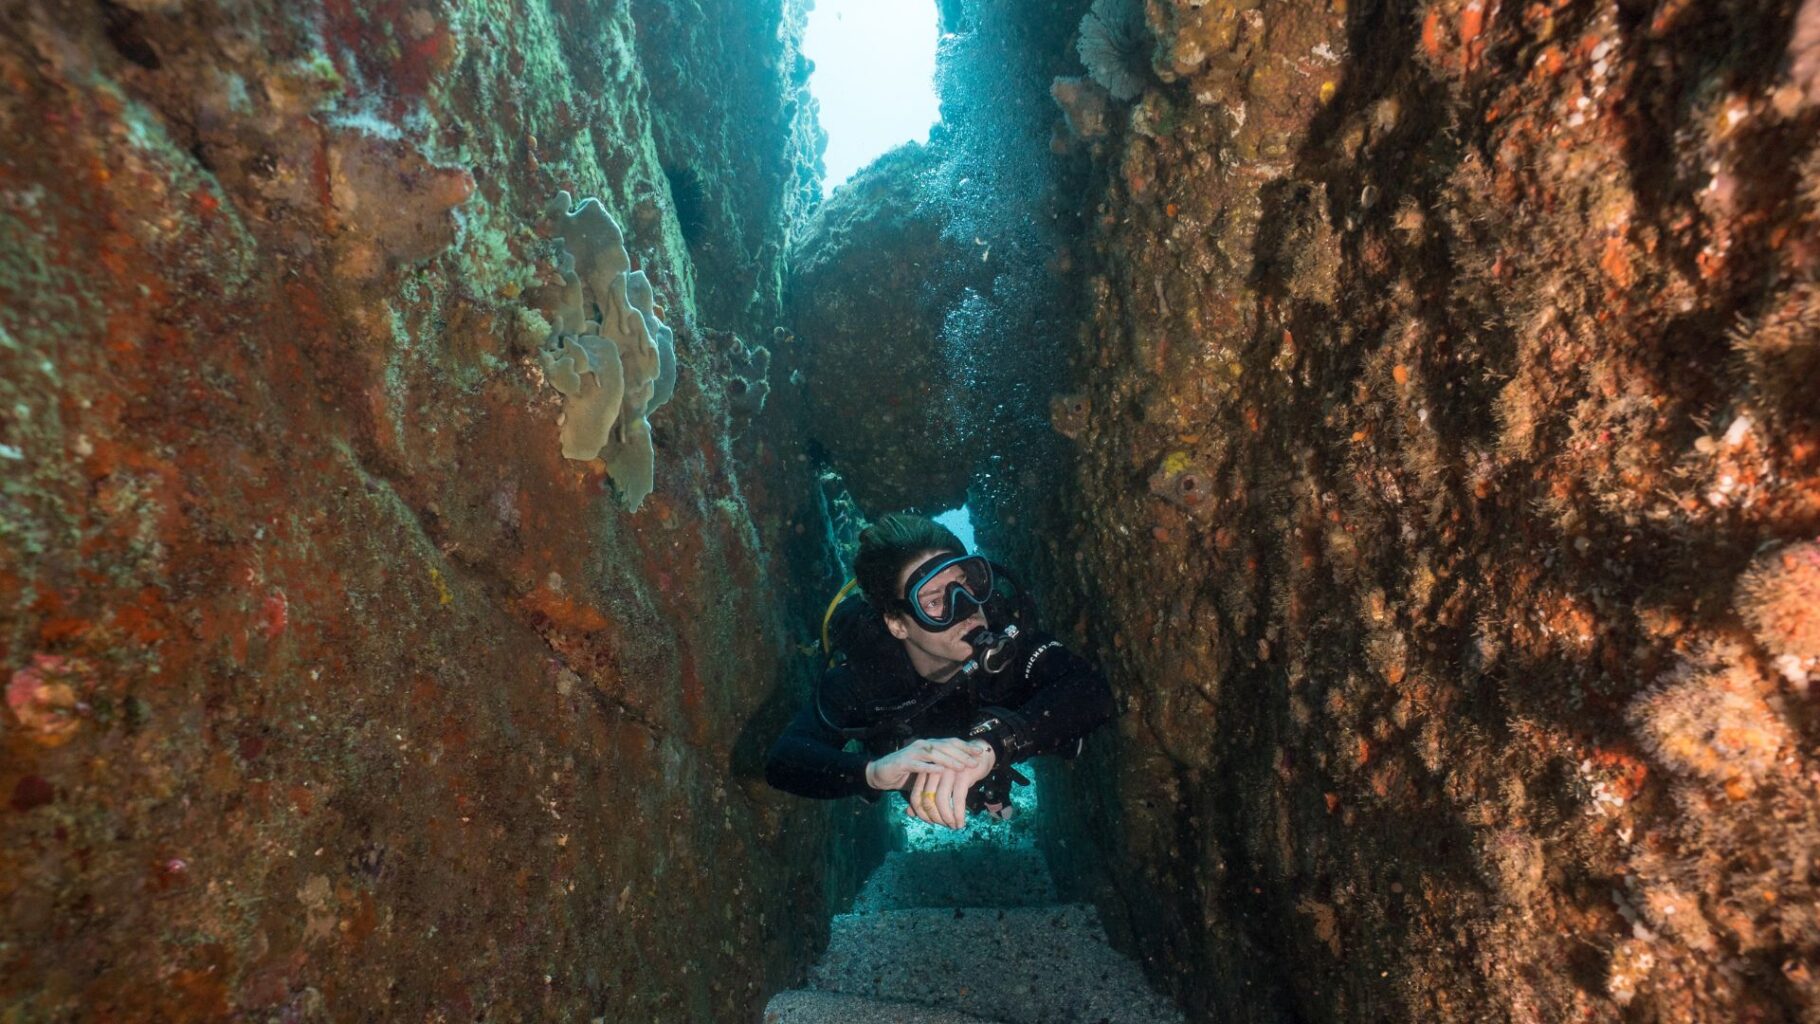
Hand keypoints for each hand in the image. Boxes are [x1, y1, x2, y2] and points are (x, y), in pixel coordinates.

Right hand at [866, 738, 984, 791]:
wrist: (882, 773)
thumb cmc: (907, 773)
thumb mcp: (928, 769)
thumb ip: (942, 767)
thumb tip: (964, 772)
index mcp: (930, 745)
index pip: (951, 742)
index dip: (966, 746)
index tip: (980, 752)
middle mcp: (922, 745)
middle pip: (945, 746)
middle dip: (962, 753)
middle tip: (975, 761)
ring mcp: (912, 752)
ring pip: (934, 753)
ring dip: (949, 760)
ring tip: (962, 767)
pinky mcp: (903, 762)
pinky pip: (918, 764)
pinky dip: (929, 767)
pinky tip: (939, 771)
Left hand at [905, 741, 995, 829]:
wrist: (981, 755)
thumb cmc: (959, 772)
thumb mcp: (941, 783)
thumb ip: (923, 796)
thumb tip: (909, 813)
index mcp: (926, 772)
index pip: (916, 796)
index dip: (921, 813)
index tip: (930, 822)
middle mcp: (935, 771)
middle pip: (927, 800)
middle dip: (934, 817)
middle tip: (944, 825)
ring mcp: (948, 772)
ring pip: (941, 801)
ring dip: (946, 818)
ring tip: (953, 826)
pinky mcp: (963, 775)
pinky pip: (958, 800)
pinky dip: (958, 814)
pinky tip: (961, 823)